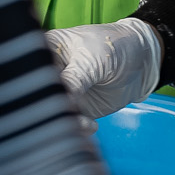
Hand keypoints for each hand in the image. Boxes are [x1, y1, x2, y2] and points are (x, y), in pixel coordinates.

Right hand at [42, 18, 161, 118]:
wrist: (143, 60)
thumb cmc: (116, 46)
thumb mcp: (92, 58)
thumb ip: (73, 78)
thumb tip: (58, 97)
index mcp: (47, 50)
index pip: (31, 70)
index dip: (34, 85)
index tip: (48, 96)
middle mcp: (51, 72)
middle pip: (39, 94)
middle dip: (50, 107)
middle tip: (67, 112)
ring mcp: (64, 91)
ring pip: (54, 111)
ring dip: (66, 120)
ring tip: (83, 122)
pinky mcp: (78, 108)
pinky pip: (71, 122)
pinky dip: (77, 128)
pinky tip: (90, 125)